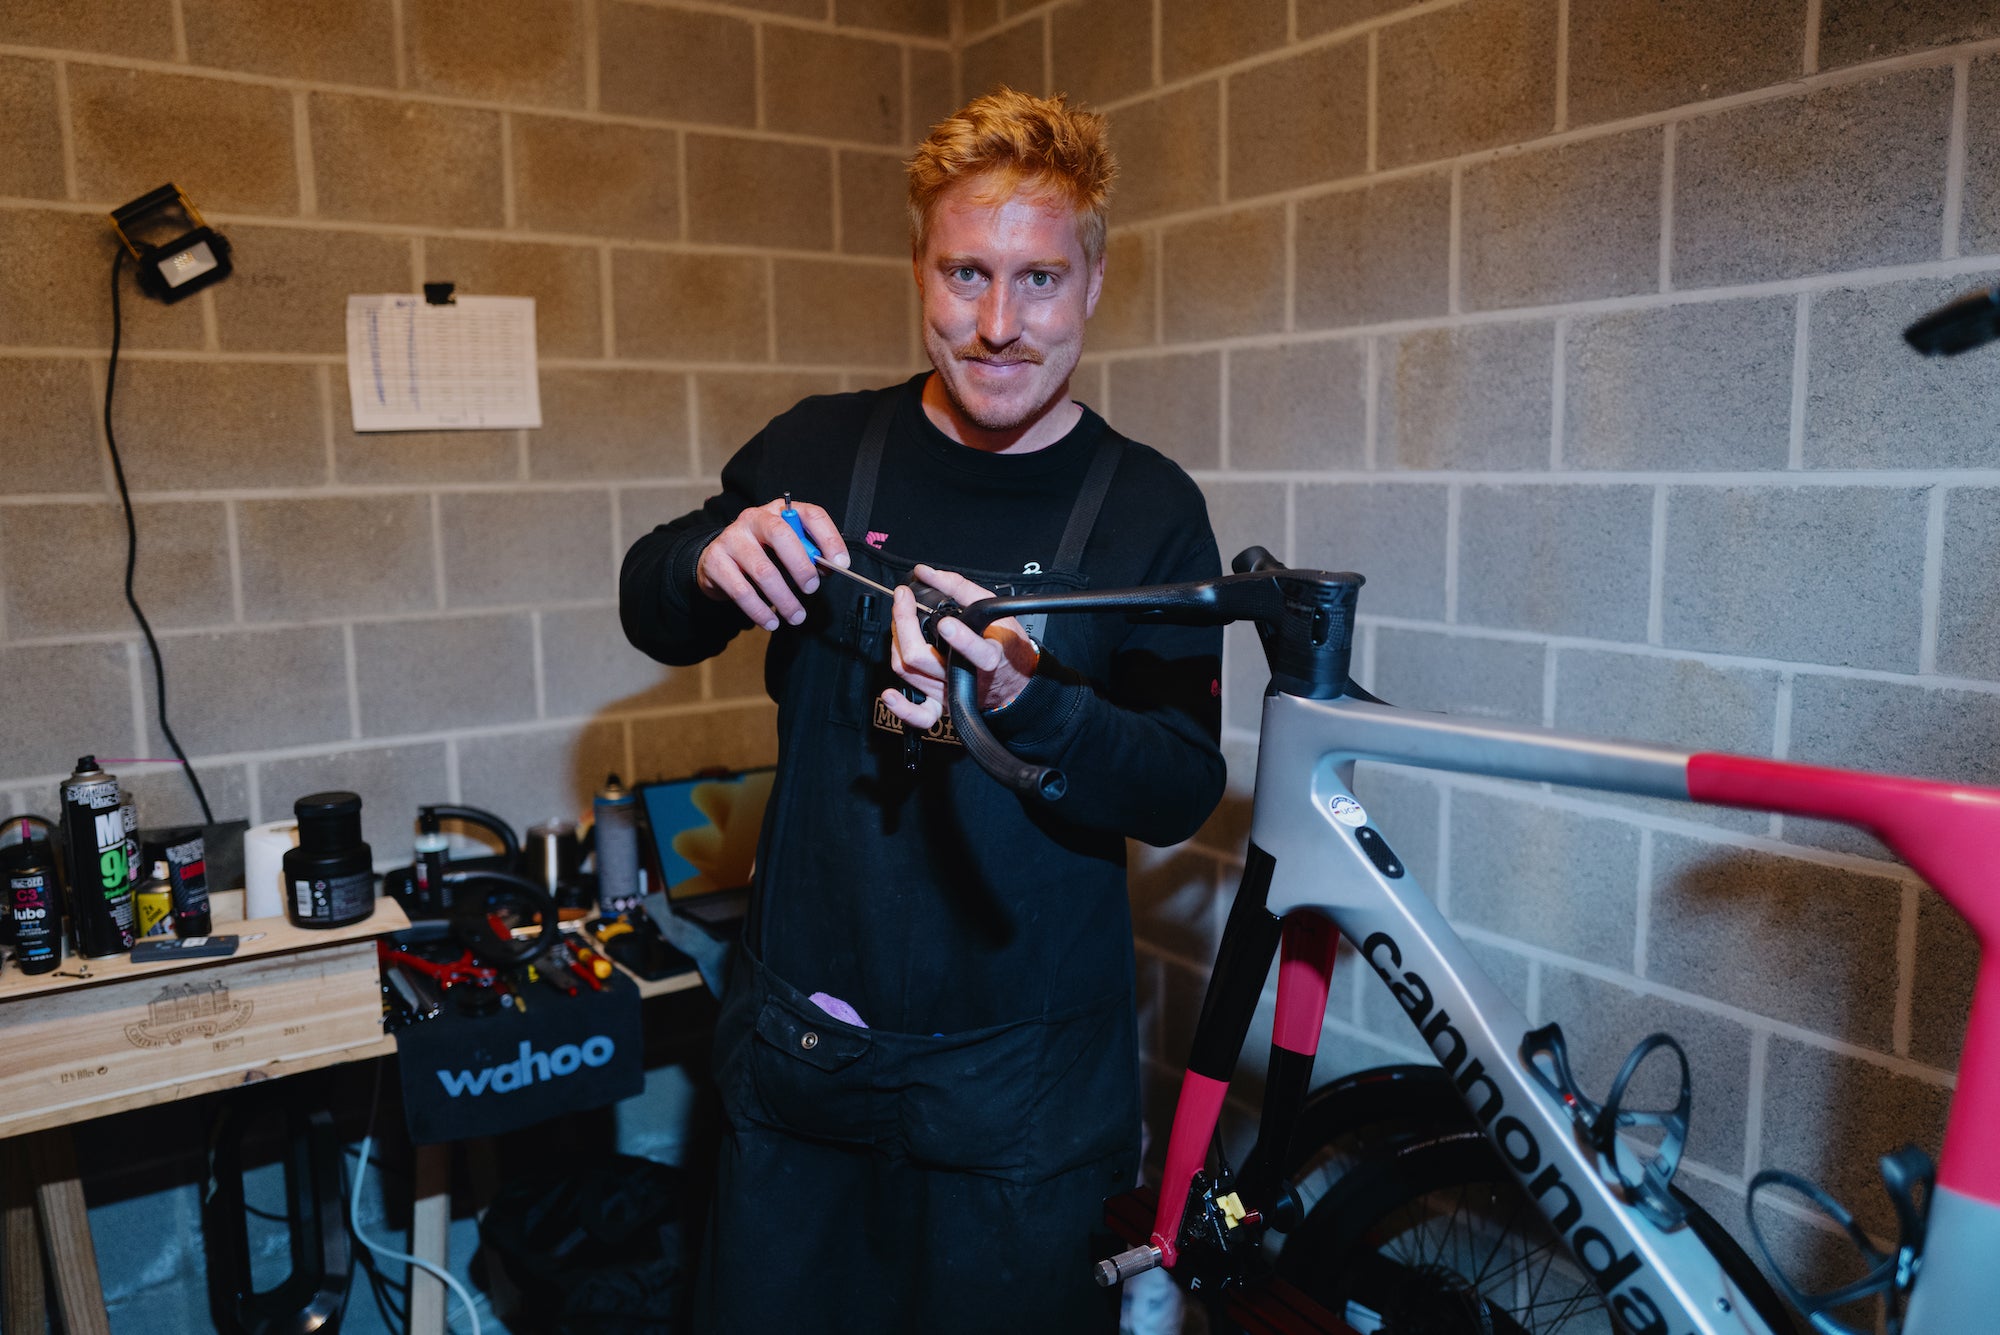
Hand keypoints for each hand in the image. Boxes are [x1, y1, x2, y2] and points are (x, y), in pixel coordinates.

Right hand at [696, 499, 848, 630]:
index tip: (841, 564)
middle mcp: (754, 518)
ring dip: (783, 598)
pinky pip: (741, 590)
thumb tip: (826, 569)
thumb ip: (807, 555)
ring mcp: (732, 538)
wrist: (717, 562)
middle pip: (781, 534)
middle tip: (812, 589)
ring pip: (763, 570)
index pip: (810, 515)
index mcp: (779, 511)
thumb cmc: (761, 554)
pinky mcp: (716, 561)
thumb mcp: (786, 550)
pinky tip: (771, 622)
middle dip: (801, 566)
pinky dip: (759, 611)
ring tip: (796, 616)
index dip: (829, 538)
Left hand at [880, 564, 1039, 729]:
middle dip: (904, 625)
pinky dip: (902, 709)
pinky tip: (889, 695)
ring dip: (897, 642)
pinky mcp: (943, 706)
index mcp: (989, 657)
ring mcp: (951, 694)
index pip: (977, 653)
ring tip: (899, 619)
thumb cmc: (1004, 642)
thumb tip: (926, 573)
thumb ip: (960, 588)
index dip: (961, 640)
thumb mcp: (992, 607)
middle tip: (902, 598)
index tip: (946, 623)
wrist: (1015, 679)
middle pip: (924, 659)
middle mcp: (966, 679)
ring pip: (911, 673)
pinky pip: (919, 716)